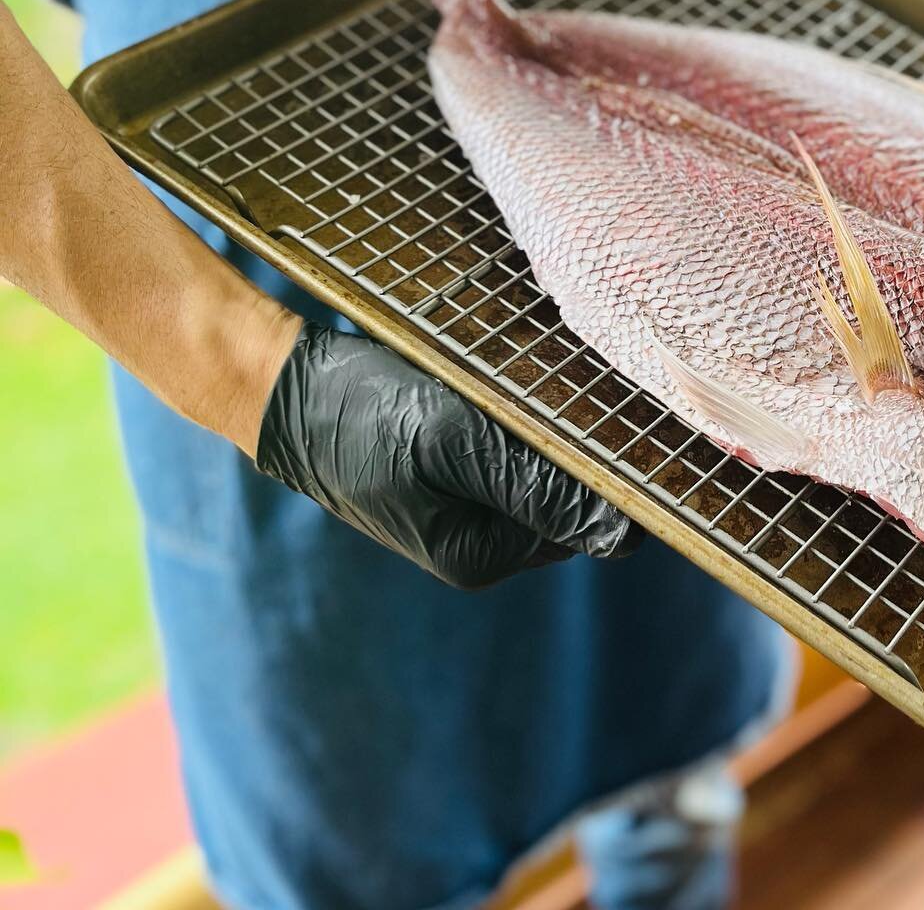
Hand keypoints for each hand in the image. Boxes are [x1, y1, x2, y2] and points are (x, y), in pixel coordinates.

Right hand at [257, 324, 639, 587]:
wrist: (286, 388)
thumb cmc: (363, 414)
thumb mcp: (452, 444)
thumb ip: (536, 488)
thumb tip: (624, 538)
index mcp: (481, 555)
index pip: (587, 520)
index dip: (607, 469)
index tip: (612, 414)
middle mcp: (481, 542)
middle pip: (569, 494)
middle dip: (577, 445)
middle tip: (560, 385)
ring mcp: (469, 506)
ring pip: (547, 466)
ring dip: (549, 425)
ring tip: (521, 382)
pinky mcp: (457, 471)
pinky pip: (515, 448)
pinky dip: (520, 417)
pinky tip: (502, 384)